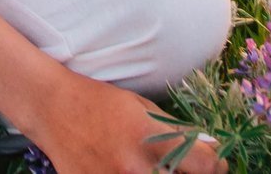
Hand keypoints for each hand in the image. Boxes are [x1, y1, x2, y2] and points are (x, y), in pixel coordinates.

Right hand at [22, 72, 225, 173]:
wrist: (52, 109)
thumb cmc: (100, 103)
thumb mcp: (143, 108)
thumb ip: (177, 132)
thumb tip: (210, 149)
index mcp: (149, 140)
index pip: (204, 166)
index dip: (218, 166)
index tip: (218, 164)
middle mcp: (135, 168)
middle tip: (189, 168)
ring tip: (152, 165)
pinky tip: (128, 169)